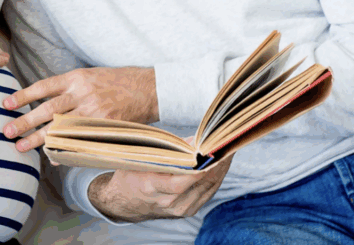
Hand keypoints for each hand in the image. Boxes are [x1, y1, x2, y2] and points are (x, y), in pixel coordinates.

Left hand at [2, 67, 157, 151]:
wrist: (148, 88)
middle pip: (48, 109)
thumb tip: (41, 102)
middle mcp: (83, 93)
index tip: (6, 104)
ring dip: (39, 139)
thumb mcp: (90, 76)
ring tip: (21, 147)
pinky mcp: (104, 126)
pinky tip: (51, 158)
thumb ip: (68, 87)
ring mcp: (94, 111)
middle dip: (25, 121)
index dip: (24, 96)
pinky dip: (65, 150)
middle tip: (6, 131)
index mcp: (76, 78)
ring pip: (60, 127)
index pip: (44, 87)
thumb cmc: (116, 82)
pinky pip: (79, 141)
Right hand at [88, 155, 233, 222]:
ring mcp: (179, 209)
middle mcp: (168, 201)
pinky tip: (221, 164)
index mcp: (152, 186)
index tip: (212, 149)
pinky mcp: (188, 211)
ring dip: (220, 169)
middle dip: (216, 162)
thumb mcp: (141, 158)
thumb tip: (193, 141)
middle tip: (226, 144)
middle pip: (200, 182)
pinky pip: (207, 192)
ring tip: (228, 150)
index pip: (182, 179)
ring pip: (208, 187)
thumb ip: (166, 150)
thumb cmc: (132, 175)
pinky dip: (216, 177)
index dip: (201, 166)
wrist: (126, 202)